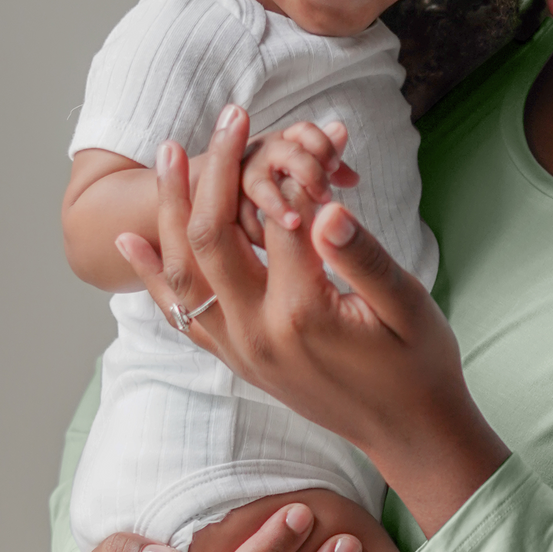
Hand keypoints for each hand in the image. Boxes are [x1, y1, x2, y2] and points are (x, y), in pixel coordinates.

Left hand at [116, 105, 508, 538]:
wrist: (410, 435)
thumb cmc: (421, 366)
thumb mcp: (408, 306)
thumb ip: (363, 256)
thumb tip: (324, 207)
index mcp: (302, 311)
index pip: (279, 218)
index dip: (295, 170)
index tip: (311, 133)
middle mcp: (257, 332)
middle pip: (212, 234)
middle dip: (218, 167)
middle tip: (228, 116)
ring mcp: (240, 351)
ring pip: (184, 270)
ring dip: (172, 208)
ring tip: (170, 154)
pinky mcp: (237, 361)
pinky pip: (180, 314)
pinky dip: (152, 275)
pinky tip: (131, 240)